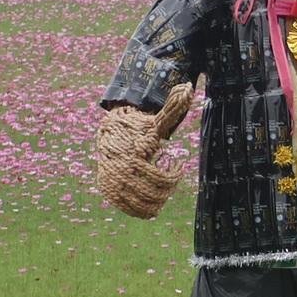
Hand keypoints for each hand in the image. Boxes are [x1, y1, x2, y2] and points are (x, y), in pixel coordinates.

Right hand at [94, 84, 193, 219]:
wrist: (109, 133)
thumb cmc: (138, 128)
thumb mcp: (155, 121)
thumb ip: (172, 108)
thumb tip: (188, 88)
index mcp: (135, 159)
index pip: (162, 181)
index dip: (174, 176)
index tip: (177, 165)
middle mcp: (122, 174)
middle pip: (153, 195)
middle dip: (166, 189)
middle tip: (168, 177)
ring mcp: (113, 184)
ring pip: (143, 206)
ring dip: (157, 199)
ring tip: (161, 186)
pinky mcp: (109, 191)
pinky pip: (129, 209)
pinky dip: (143, 209)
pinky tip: (151, 198)